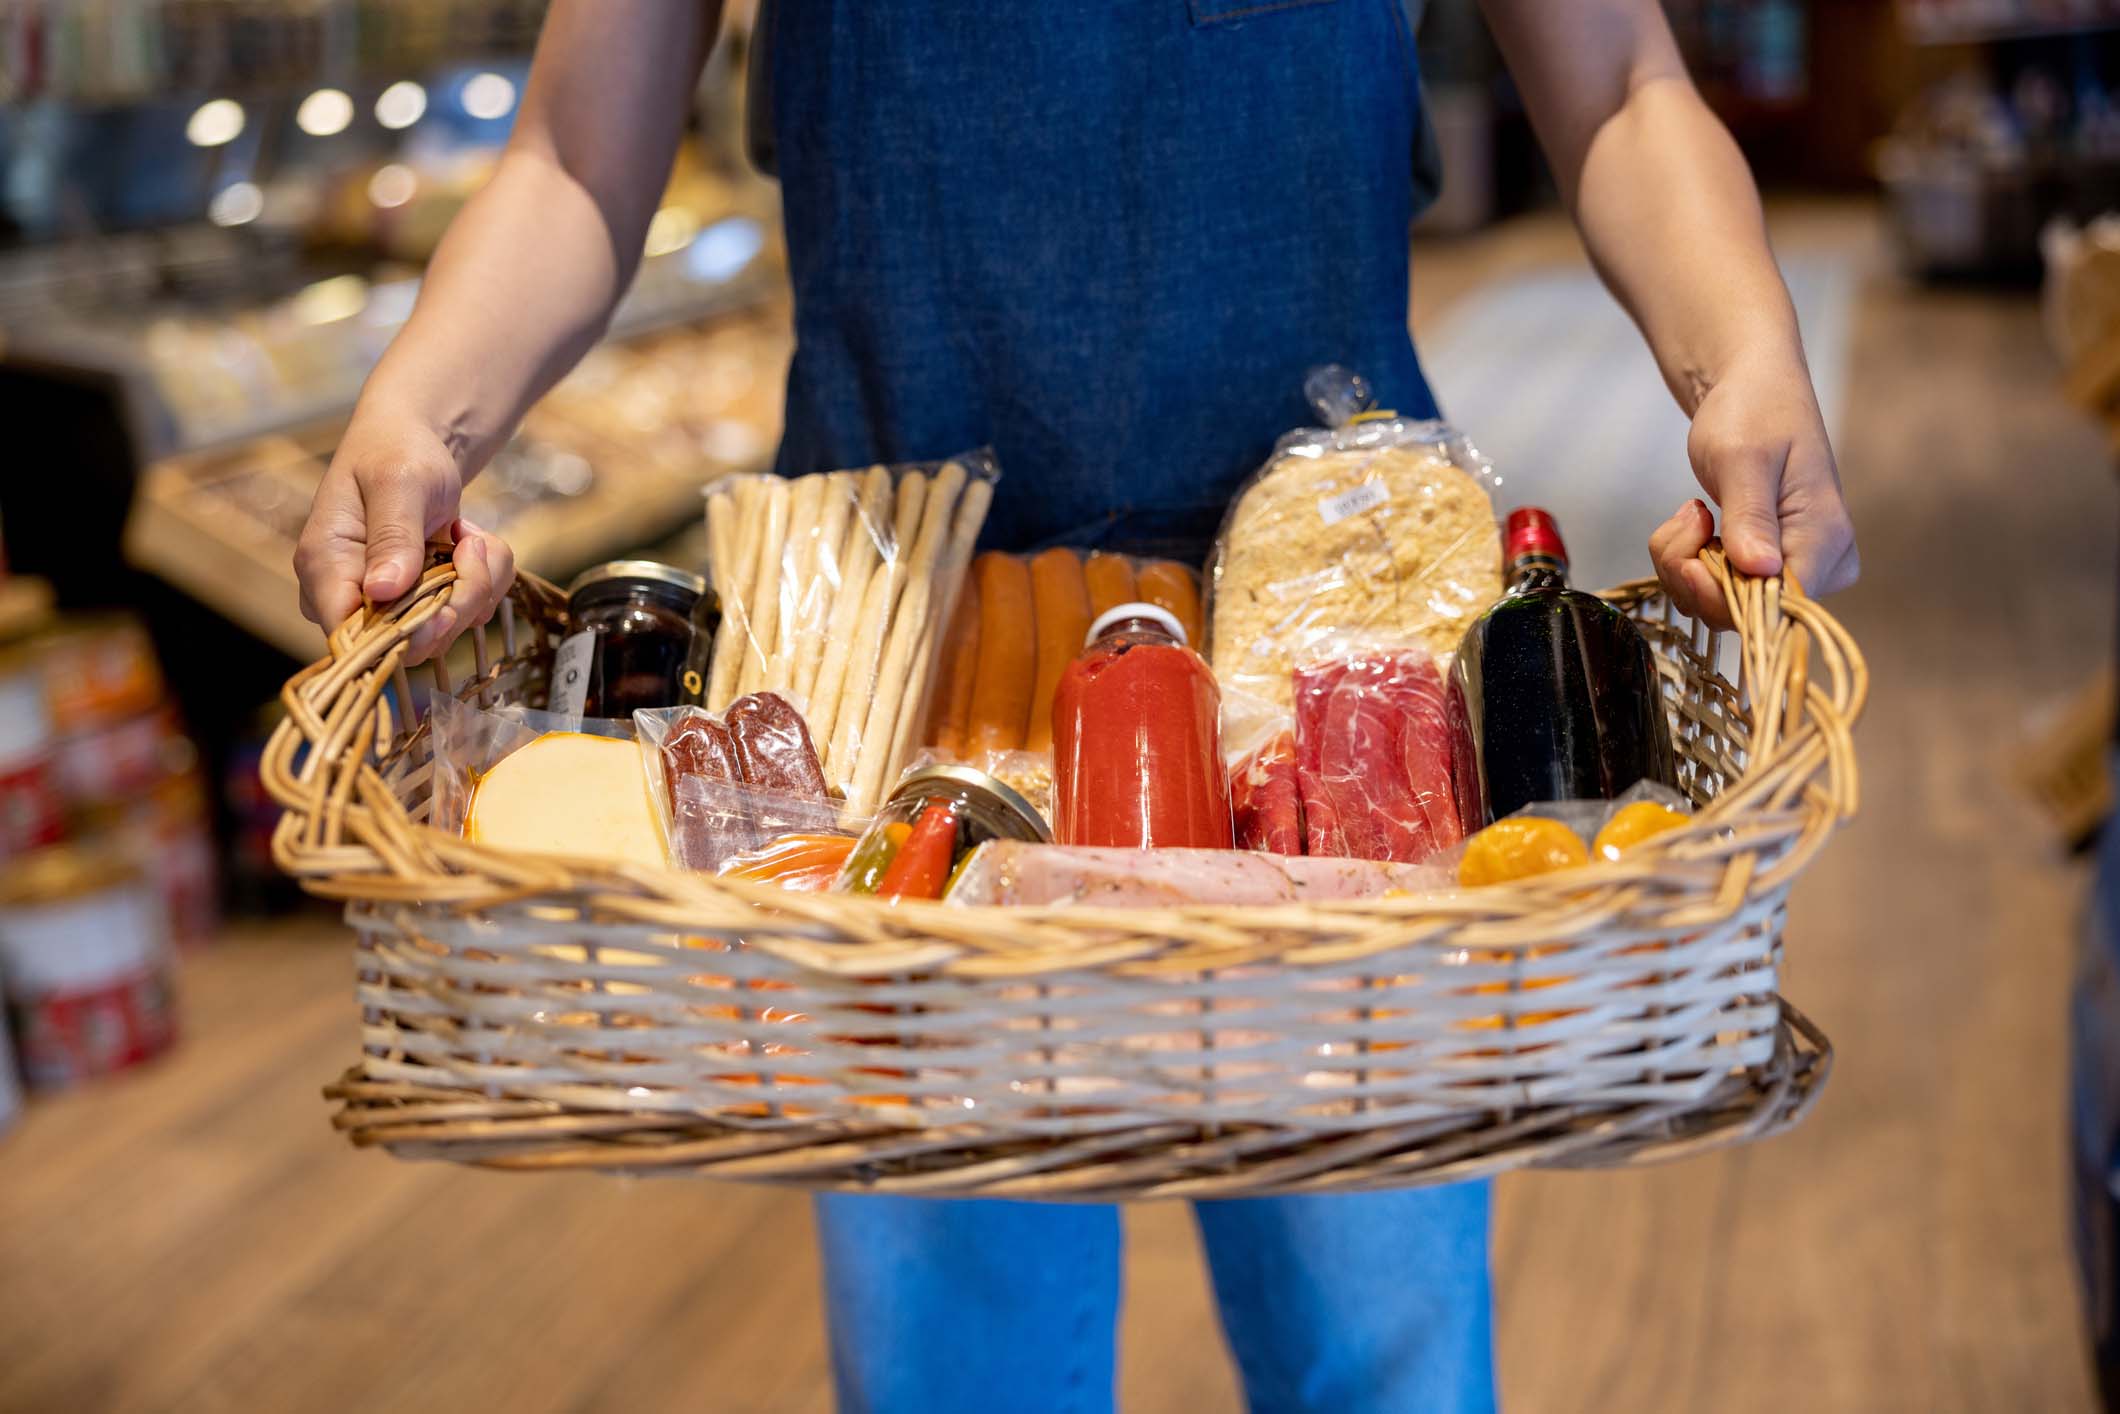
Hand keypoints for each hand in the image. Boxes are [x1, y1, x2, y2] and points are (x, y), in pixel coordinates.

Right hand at [293, 412, 514, 662]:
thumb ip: (392, 536)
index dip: (401, 636)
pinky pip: (465, 614)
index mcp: (324, 566)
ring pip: (443, 632)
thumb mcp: (397, 483)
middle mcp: (348, 594)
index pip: (349, 634)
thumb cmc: (396, 451)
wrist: (416, 441)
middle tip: (471, 546)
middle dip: (456, 600)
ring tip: (471, 536)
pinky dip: (485, 580)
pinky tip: (472, 542)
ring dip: (477, 585)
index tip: (445, 609)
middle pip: (406, 642)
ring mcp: (386, 603)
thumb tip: (381, 592)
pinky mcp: (420, 602)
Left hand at [1652, 347, 1858, 627]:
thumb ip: (1750, 517)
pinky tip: (1695, 522)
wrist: (1751, 390)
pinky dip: (1686, 561)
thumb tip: (1760, 572)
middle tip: (1688, 520)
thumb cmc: (1755, 411)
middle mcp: (1819, 566)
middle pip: (1741, 615)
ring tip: (1690, 513)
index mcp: (1825, 541)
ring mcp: (1790, 569)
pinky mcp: (1763, 569)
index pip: (1777, 608)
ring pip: (1717, 606)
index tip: (1693, 558)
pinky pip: (1710, 590)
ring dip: (1682, 563)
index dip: (1722, 596)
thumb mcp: (1744, 459)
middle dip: (1693, 574)